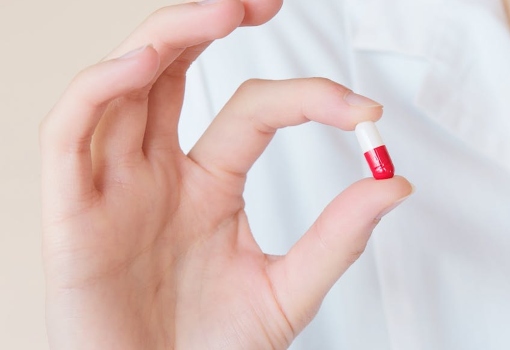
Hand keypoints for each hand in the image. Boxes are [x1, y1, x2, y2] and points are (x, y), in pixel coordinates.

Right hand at [39, 1, 412, 348]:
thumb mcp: (288, 291)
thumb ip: (336, 237)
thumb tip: (394, 183)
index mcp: (209, 186)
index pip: (255, 110)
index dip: (309, 98)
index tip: (365, 112)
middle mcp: (159, 174)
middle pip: (176, 71)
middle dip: (213, 23)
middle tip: (265, 0)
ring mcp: (114, 189)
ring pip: (124, 86)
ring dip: (167, 37)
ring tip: (219, 12)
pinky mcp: (71, 217)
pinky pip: (70, 134)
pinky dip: (100, 90)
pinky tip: (144, 62)